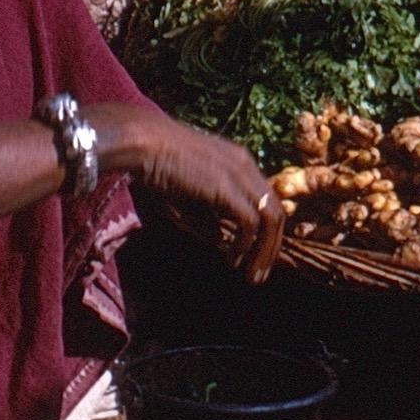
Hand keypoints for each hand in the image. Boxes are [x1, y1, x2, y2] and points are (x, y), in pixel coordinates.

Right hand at [88, 103, 284, 284]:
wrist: (144, 144)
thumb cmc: (156, 166)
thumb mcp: (186, 196)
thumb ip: (206, 219)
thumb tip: (222, 242)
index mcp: (239, 163)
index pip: (266, 200)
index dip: (265, 232)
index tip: (253, 257)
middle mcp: (246, 167)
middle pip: (276, 211)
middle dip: (271, 247)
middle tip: (258, 275)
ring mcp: (240, 176)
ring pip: (271, 219)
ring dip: (264, 252)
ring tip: (252, 276)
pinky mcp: (228, 189)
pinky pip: (250, 222)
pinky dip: (246, 245)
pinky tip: (234, 259)